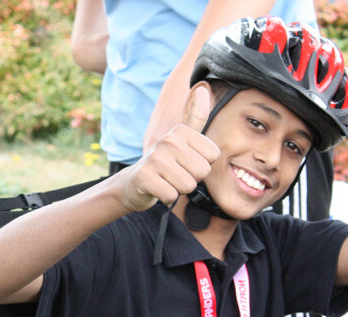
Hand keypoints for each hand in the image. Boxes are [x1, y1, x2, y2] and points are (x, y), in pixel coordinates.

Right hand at [117, 85, 219, 211]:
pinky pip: (172, 195)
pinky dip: (166, 197)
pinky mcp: (145, 177)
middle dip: (191, 179)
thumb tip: (202, 87)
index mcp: (180, 131)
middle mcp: (168, 140)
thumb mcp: (181, 139)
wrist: (134, 183)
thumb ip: (195, 117)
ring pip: (188, 185)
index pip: (213, 155)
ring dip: (179, 189)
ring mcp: (155, 158)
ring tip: (167, 180)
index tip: (185, 162)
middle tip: (175, 174)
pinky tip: (157, 189)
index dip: (202, 165)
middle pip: (202, 171)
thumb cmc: (164, 162)